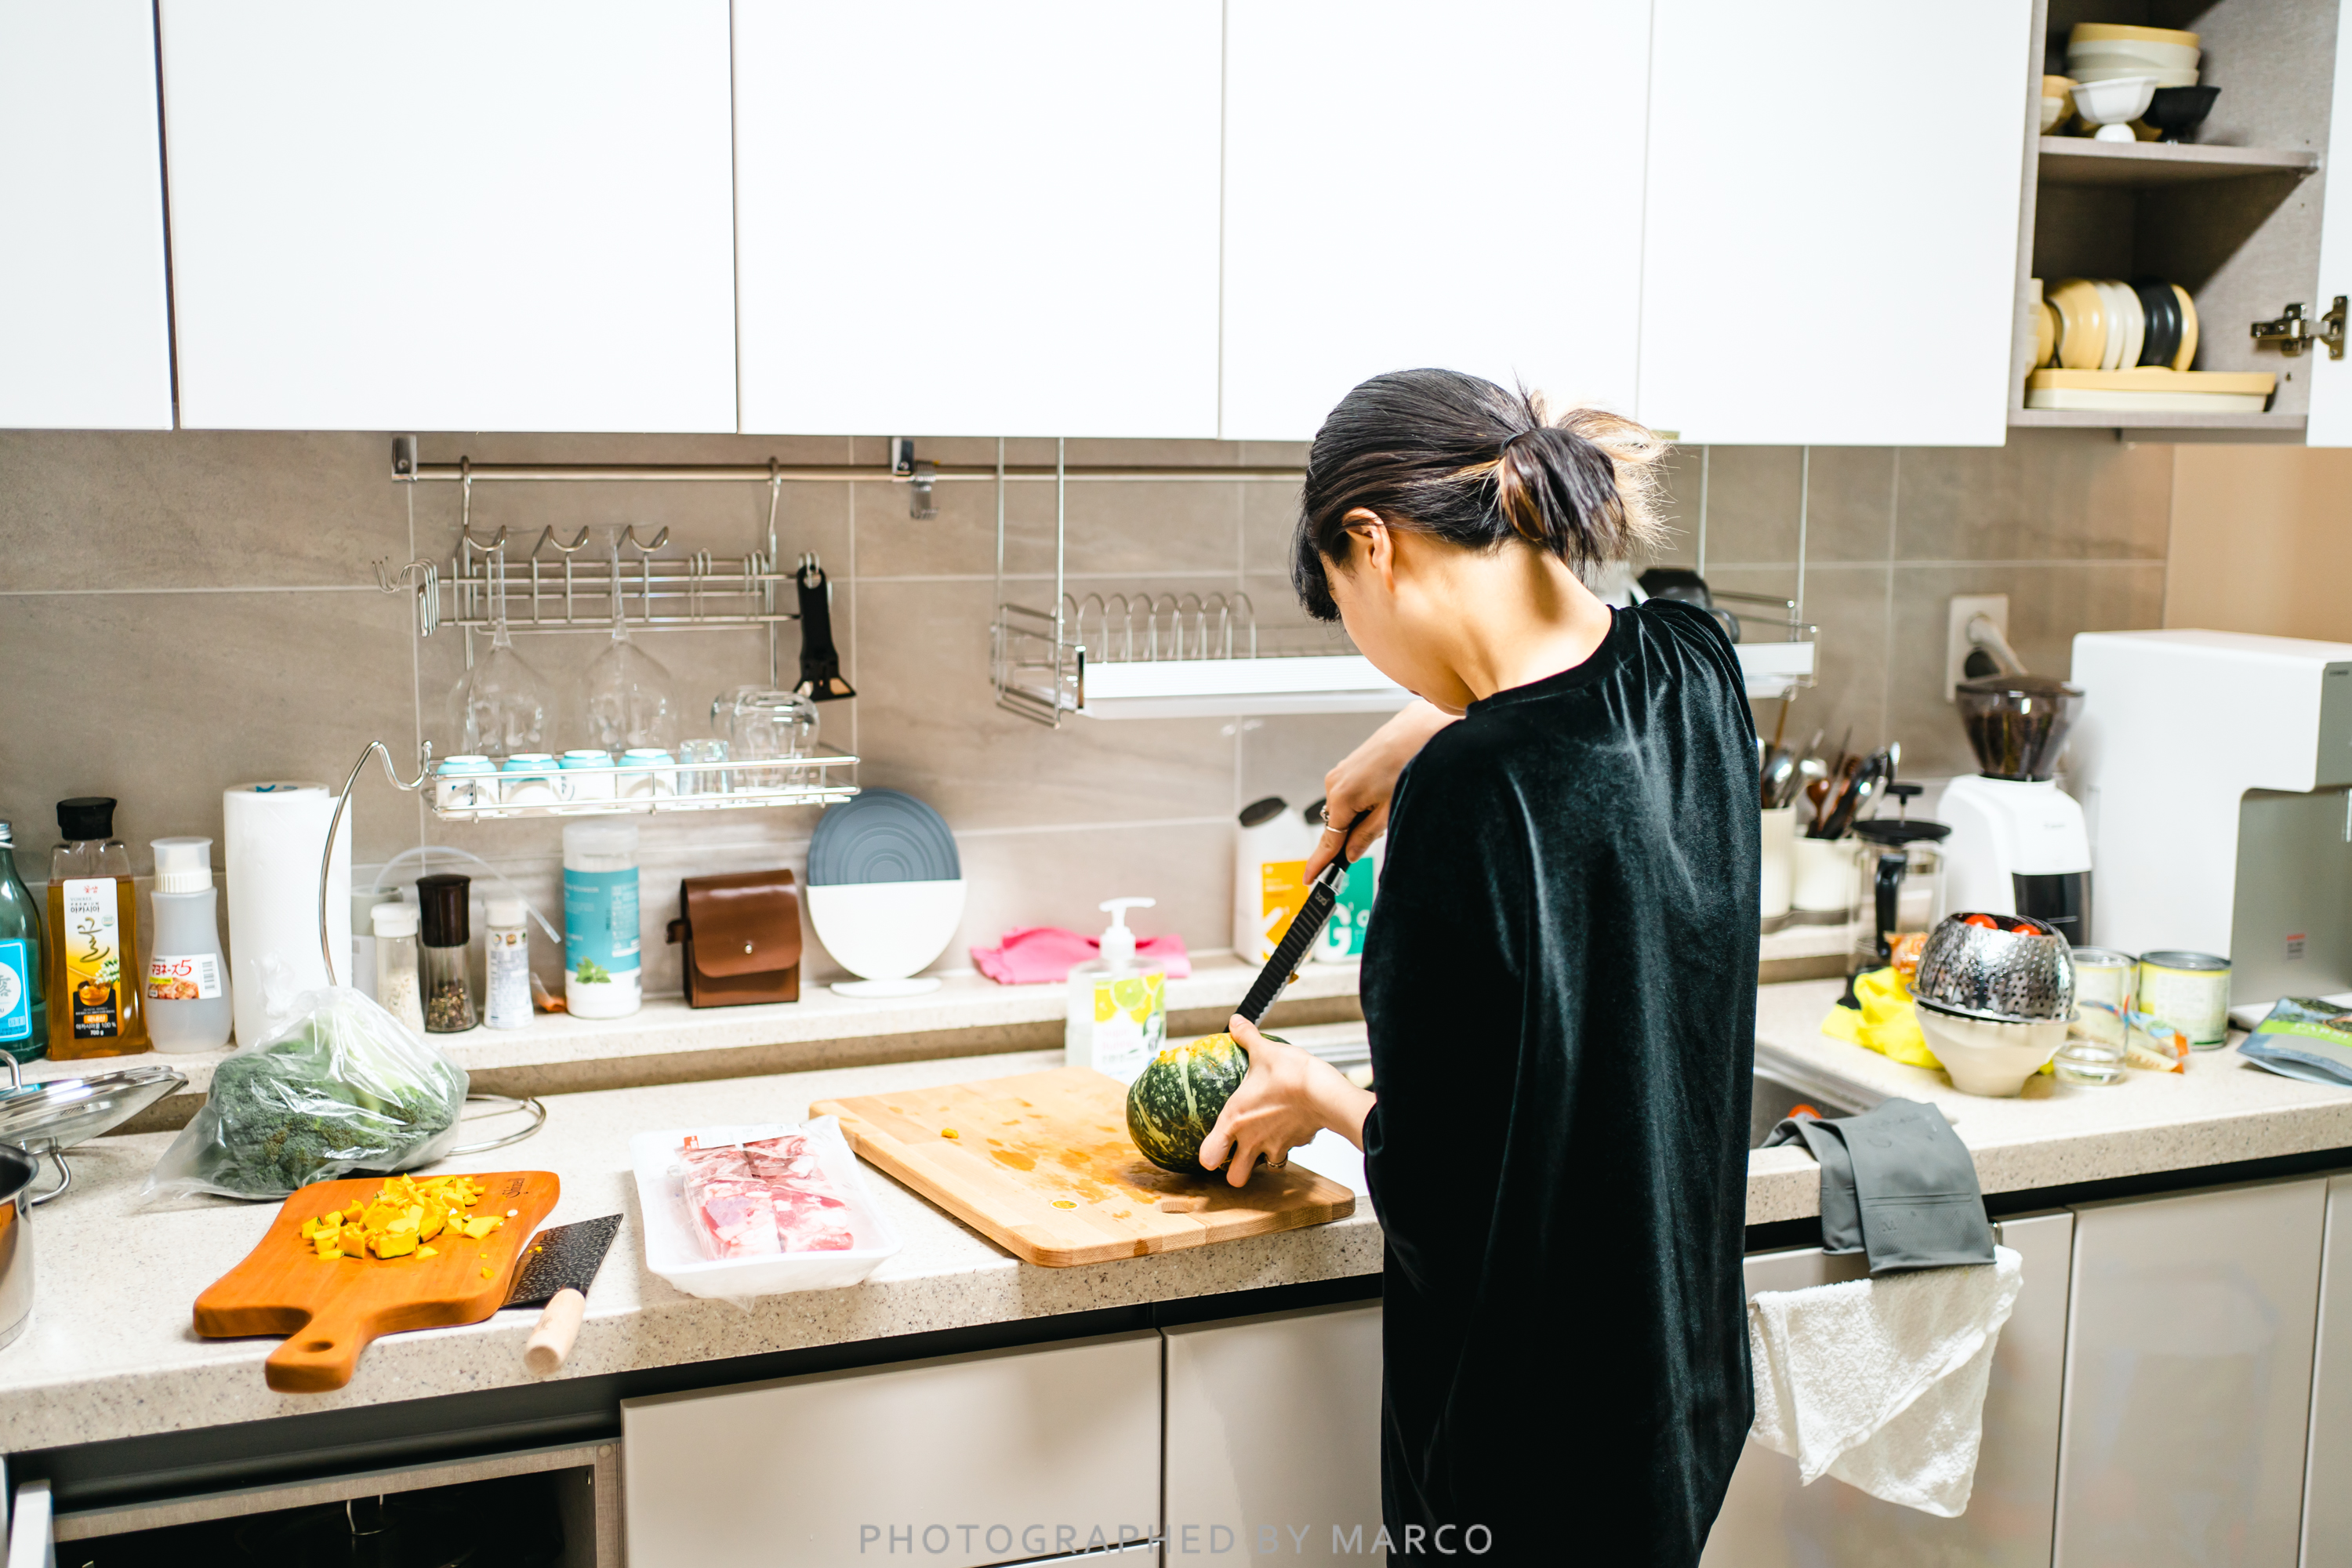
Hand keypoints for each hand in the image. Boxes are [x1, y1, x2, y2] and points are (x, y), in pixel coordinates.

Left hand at [1198, 1016, 1375, 1187]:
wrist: (1325, 1092)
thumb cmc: (1290, 1074)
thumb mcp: (1264, 1051)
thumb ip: (1246, 1037)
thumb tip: (1235, 1021)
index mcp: (1234, 1119)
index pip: (1209, 1157)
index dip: (1209, 1157)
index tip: (1213, 1149)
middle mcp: (1251, 1138)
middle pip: (1235, 1179)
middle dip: (1235, 1171)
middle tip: (1238, 1154)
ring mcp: (1275, 1146)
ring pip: (1266, 1168)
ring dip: (1264, 1158)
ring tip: (1267, 1138)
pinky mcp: (1296, 1145)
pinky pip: (1289, 1150)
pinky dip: (1288, 1143)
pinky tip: (1291, 1125)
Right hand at [1304, 700, 1456, 878]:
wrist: (1425, 726)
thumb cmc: (1413, 762)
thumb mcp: (1391, 810)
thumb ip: (1366, 835)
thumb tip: (1351, 852)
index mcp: (1342, 796)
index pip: (1326, 840)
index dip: (1319, 863)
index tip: (1310, 879)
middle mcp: (1336, 781)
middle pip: (1339, 823)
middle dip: (1354, 834)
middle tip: (1380, 833)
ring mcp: (1343, 769)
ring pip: (1349, 806)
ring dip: (1365, 814)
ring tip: (1394, 803)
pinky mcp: (1354, 762)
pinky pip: (1354, 790)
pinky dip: (1368, 799)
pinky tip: (1390, 790)